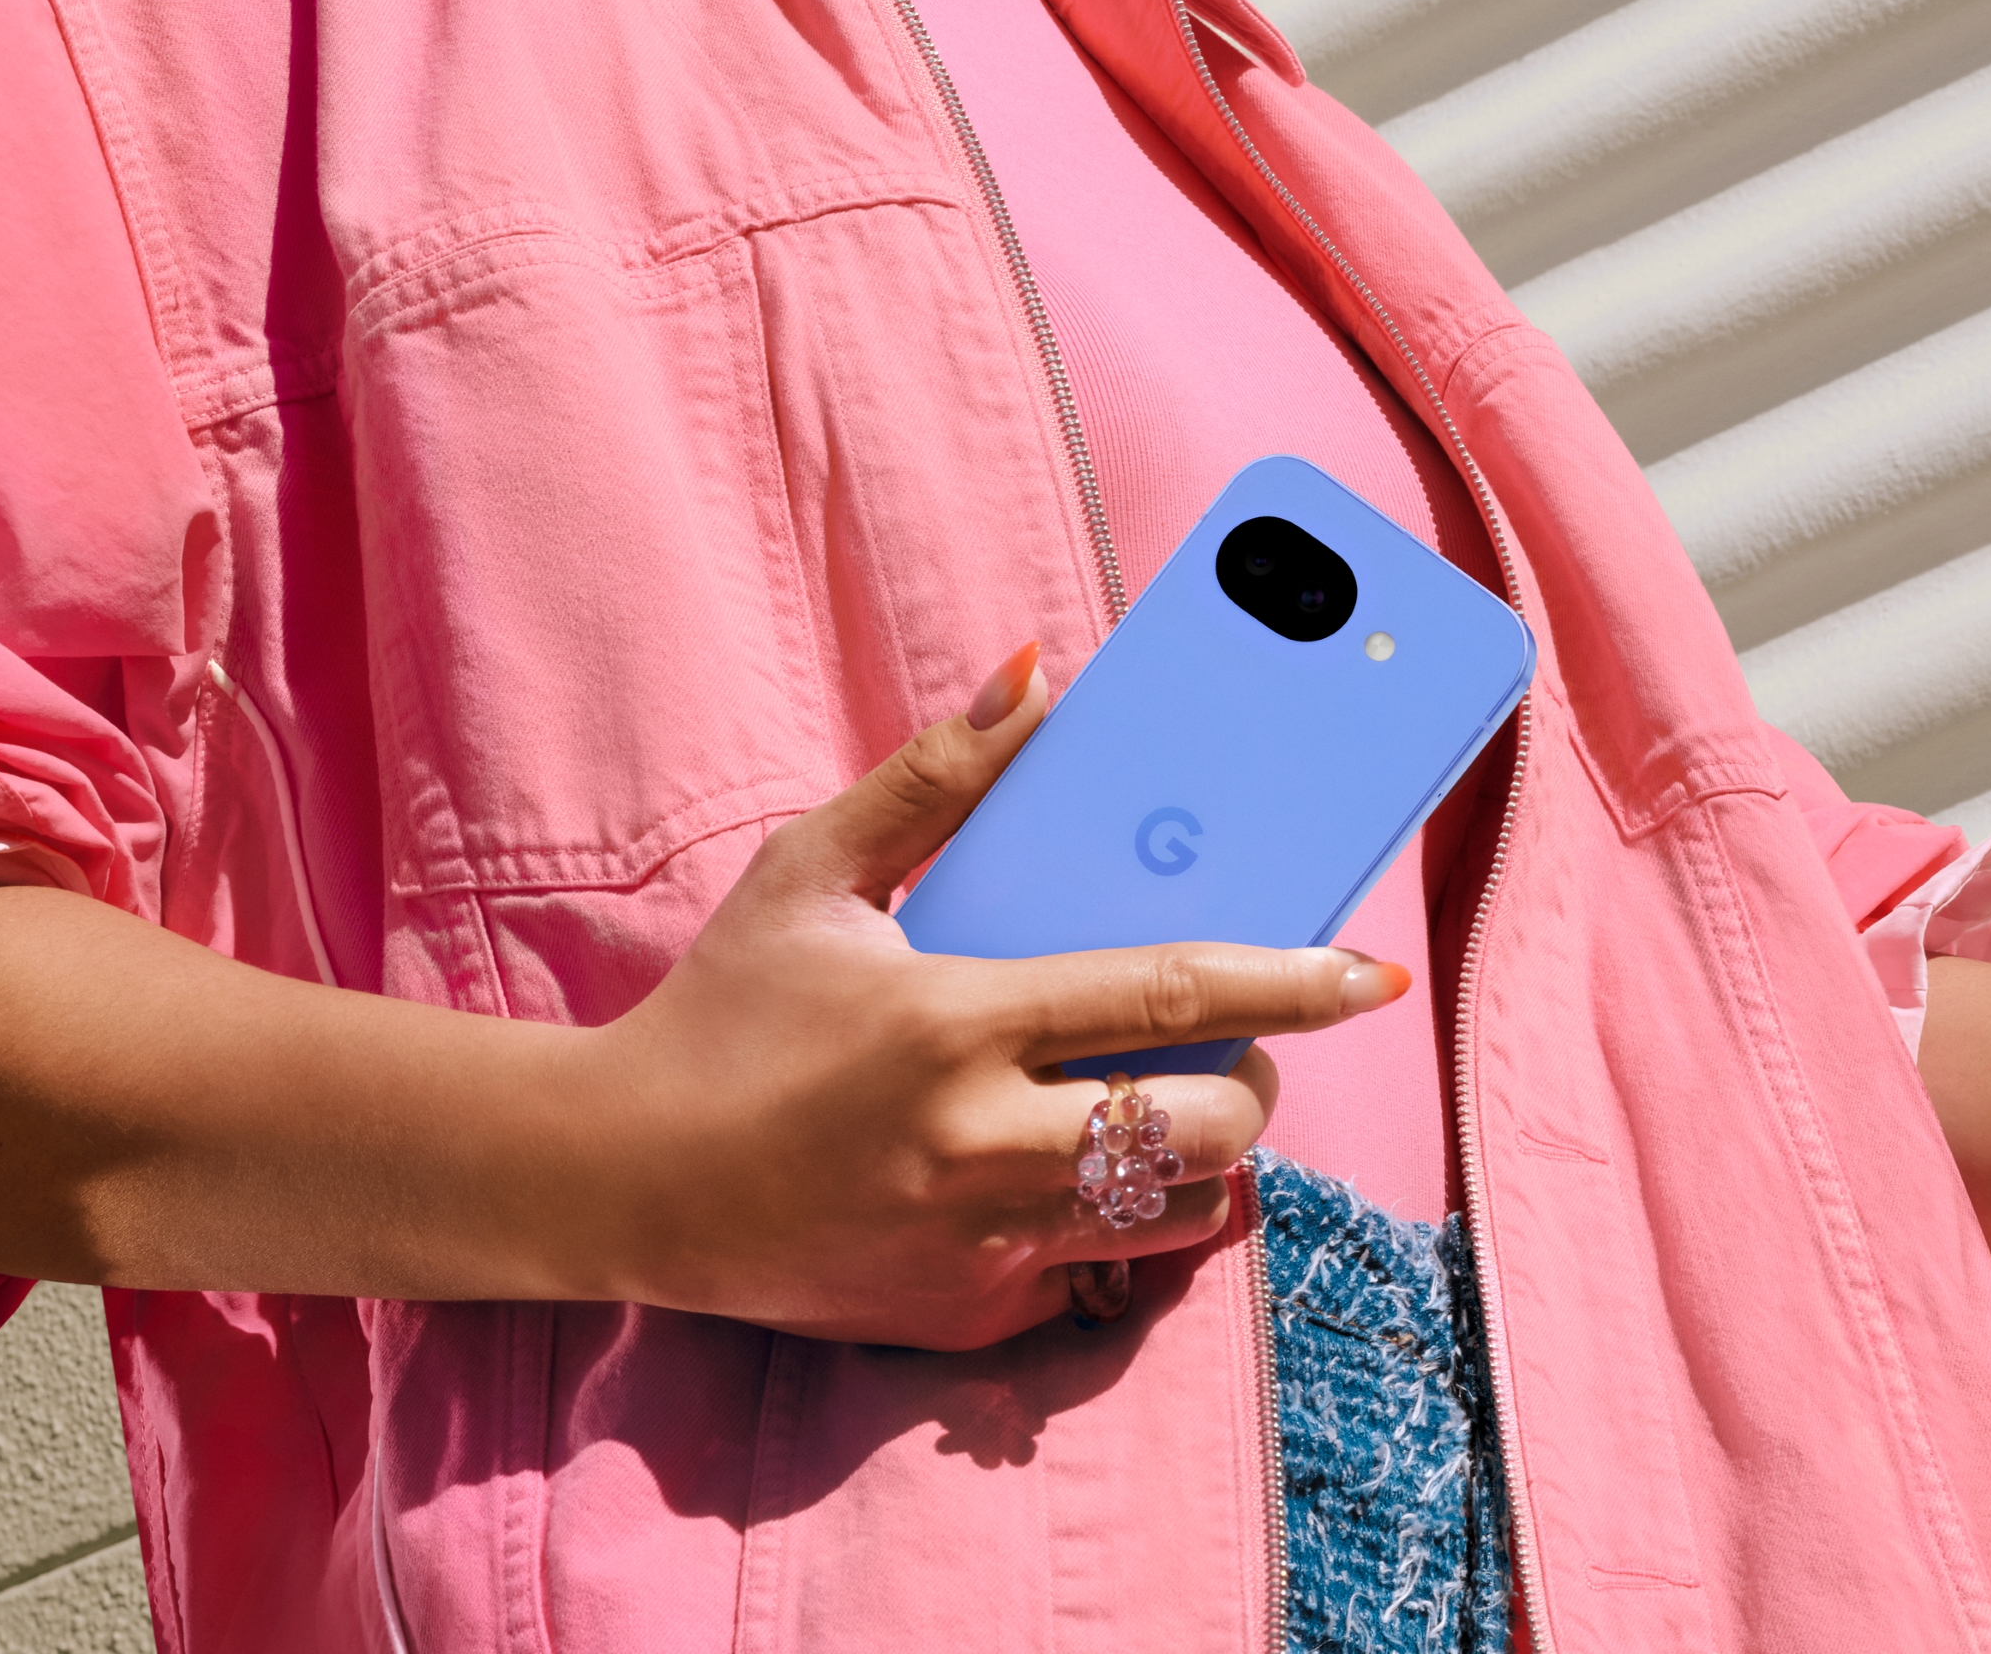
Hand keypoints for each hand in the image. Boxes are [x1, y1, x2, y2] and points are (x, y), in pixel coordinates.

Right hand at [580, 643, 1406, 1348]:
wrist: (618, 1180)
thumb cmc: (724, 1009)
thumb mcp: (813, 872)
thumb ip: (937, 775)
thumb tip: (1039, 673)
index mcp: (954, 1021)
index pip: (1173, 997)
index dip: (1293, 983)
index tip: (1371, 975)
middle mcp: (979, 1144)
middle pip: (1210, 1126)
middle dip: (1256, 1082)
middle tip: (1228, 1045)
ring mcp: (978, 1244)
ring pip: (1182, 1213)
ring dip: (1202, 1159)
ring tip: (1159, 1105)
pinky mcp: (965, 1317)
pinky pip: (1103, 1276)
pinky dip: (1115, 1226)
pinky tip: (1066, 1175)